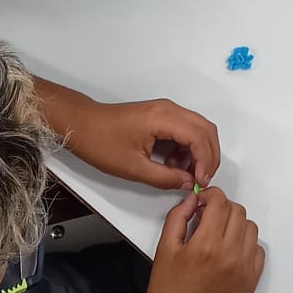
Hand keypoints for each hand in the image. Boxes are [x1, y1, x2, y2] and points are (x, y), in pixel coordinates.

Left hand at [68, 97, 220, 190]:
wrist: (82, 125)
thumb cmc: (101, 142)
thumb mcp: (134, 168)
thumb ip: (165, 177)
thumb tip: (188, 183)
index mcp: (163, 118)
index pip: (199, 137)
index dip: (205, 161)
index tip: (201, 181)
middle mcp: (168, 109)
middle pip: (205, 129)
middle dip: (209, 155)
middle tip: (203, 178)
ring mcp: (165, 110)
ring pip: (198, 128)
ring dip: (199, 151)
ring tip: (187, 174)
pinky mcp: (160, 115)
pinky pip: (185, 128)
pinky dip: (188, 146)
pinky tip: (175, 164)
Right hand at [141, 188, 264, 292]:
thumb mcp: (164, 250)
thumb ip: (178, 218)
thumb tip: (193, 200)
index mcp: (206, 245)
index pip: (220, 203)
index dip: (210, 196)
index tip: (201, 202)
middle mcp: (231, 255)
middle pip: (238, 212)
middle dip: (222, 208)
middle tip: (207, 218)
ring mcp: (245, 270)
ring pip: (251, 229)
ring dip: (236, 225)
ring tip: (218, 235)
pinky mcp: (251, 283)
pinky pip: (258, 252)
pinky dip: (246, 245)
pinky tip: (229, 252)